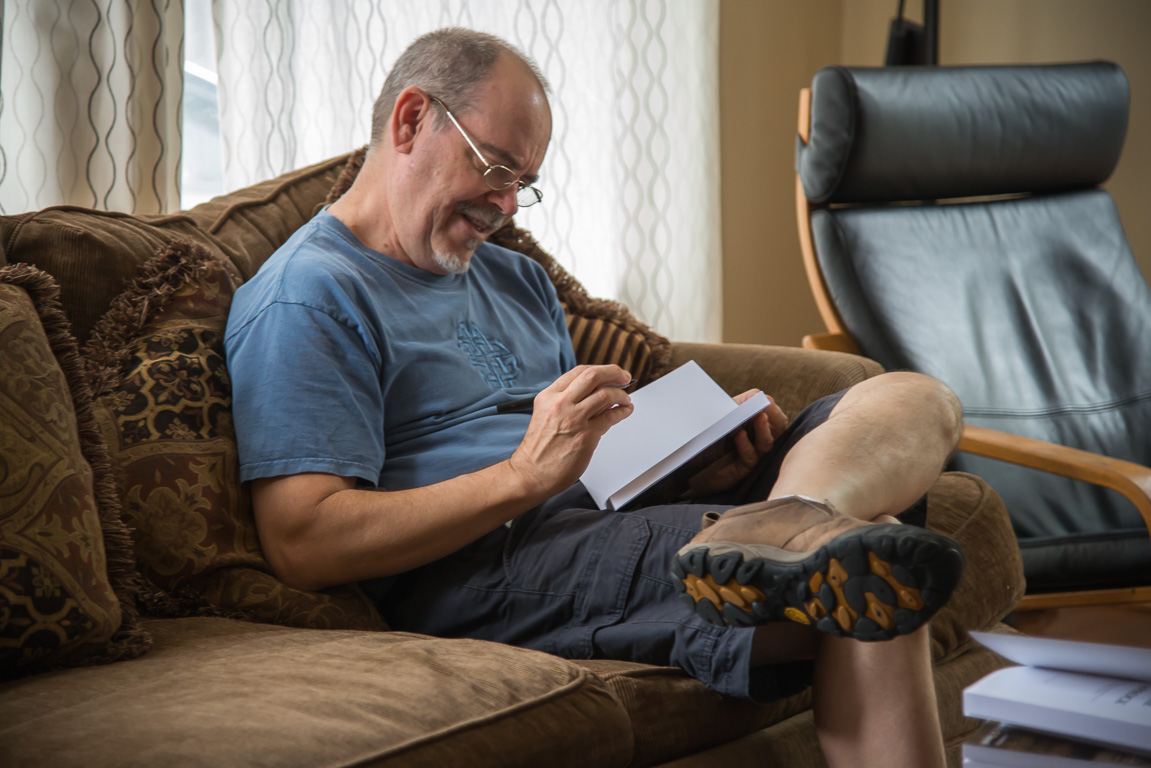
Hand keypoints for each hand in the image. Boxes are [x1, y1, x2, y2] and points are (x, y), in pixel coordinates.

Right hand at [506, 364, 634, 497]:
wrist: (531, 473)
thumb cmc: (539, 448)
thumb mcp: (546, 414)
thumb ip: (568, 401)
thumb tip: (598, 392)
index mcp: (549, 396)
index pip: (579, 372)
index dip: (601, 369)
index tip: (611, 372)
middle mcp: (560, 403)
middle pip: (593, 376)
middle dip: (614, 373)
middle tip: (624, 377)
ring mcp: (574, 418)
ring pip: (605, 395)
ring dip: (621, 395)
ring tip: (625, 400)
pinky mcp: (586, 435)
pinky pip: (611, 417)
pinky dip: (623, 412)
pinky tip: (625, 411)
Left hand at [682, 390, 787, 497]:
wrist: (694, 460)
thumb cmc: (712, 433)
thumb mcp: (725, 413)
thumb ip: (740, 403)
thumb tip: (757, 396)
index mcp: (759, 425)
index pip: (776, 417)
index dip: (773, 410)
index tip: (766, 402)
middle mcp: (761, 440)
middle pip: (778, 430)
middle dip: (773, 419)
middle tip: (764, 411)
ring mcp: (755, 456)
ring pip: (767, 444)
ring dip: (763, 430)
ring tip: (758, 418)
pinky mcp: (745, 469)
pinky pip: (751, 457)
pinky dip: (746, 445)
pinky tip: (740, 435)